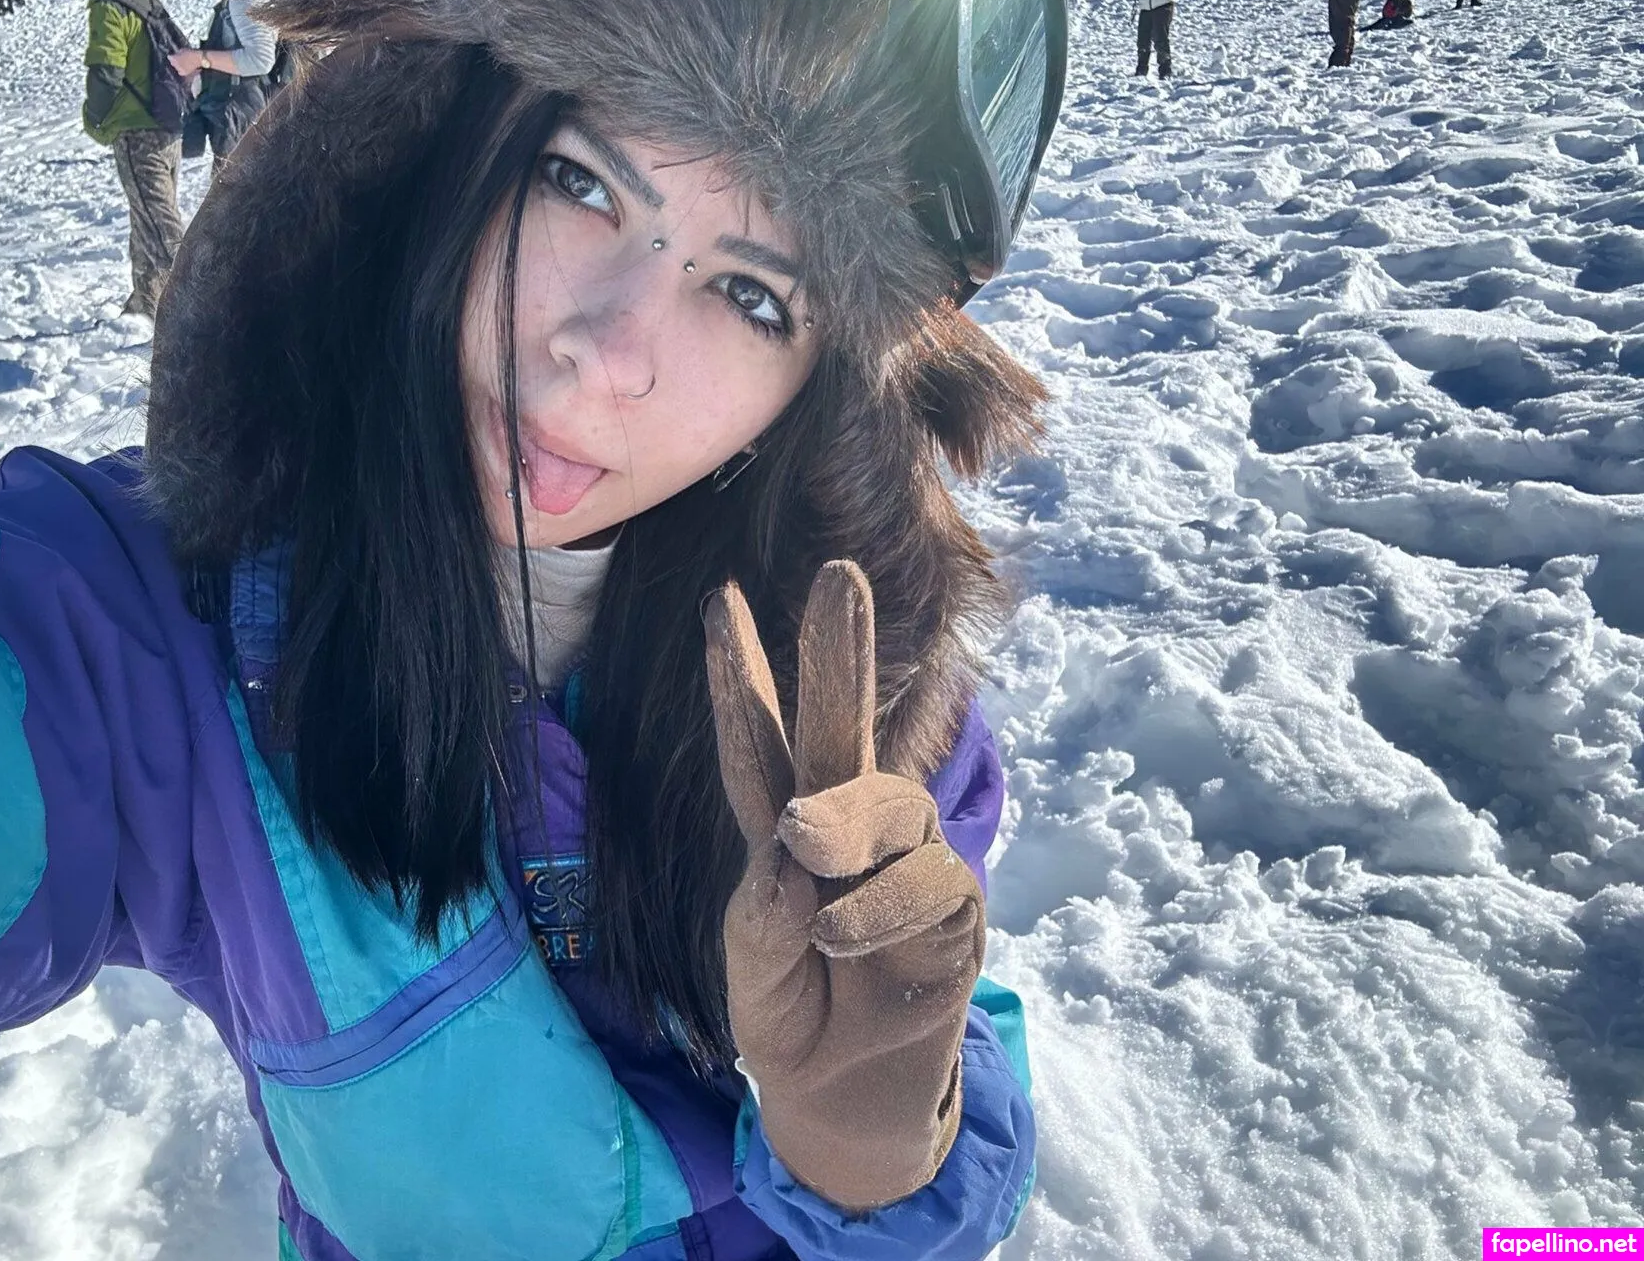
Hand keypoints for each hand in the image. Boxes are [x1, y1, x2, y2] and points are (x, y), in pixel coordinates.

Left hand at [168, 48, 204, 74]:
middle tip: (178, 59)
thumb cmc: (191, 53)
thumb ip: (177, 53)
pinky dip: (181, 70)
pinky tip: (183, 68)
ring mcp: (180, 69)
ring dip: (177, 66)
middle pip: (172, 63)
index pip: (169, 57)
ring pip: (176, 68)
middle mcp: (176, 64)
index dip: (171, 56)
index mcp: (174, 58)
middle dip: (174, 61)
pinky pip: (180, 72)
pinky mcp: (184, 73)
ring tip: (182, 63)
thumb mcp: (182, 50)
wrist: (199, 58)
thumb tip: (175, 55)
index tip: (172, 56)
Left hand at [704, 560, 983, 1211]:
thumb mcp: (749, 968)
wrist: (846, 1094)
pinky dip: (875, 910)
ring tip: (810, 854)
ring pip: (885, 803)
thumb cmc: (792, 1010)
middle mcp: (848, 827)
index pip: (759, 741)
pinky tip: (841, 938)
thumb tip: (794, 850)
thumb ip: (760, 913)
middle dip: (839, 651)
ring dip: (844, 822)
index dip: (743, 673)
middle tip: (838, 577)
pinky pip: (922, 885)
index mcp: (781, 825)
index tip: (719, 603)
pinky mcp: (951, 909)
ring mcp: (905, 861)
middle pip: (842, 729)